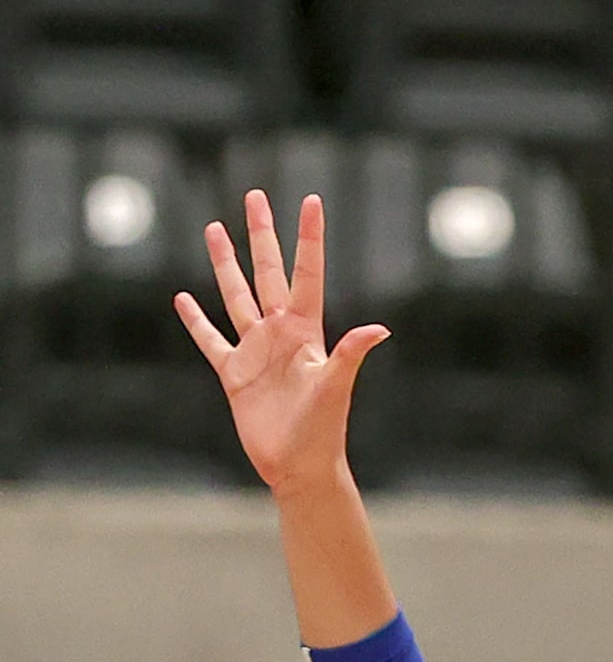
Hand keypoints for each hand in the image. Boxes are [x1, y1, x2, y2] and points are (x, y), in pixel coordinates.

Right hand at [173, 191, 387, 500]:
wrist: (300, 466)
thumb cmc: (324, 430)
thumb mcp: (336, 387)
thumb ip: (351, 354)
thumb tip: (380, 329)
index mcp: (306, 330)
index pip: (306, 273)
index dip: (308, 238)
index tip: (311, 200)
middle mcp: (280, 333)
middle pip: (268, 272)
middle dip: (262, 234)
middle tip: (255, 195)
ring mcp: (256, 350)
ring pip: (236, 295)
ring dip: (225, 263)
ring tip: (215, 229)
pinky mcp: (234, 374)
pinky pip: (211, 340)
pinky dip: (196, 320)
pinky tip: (183, 298)